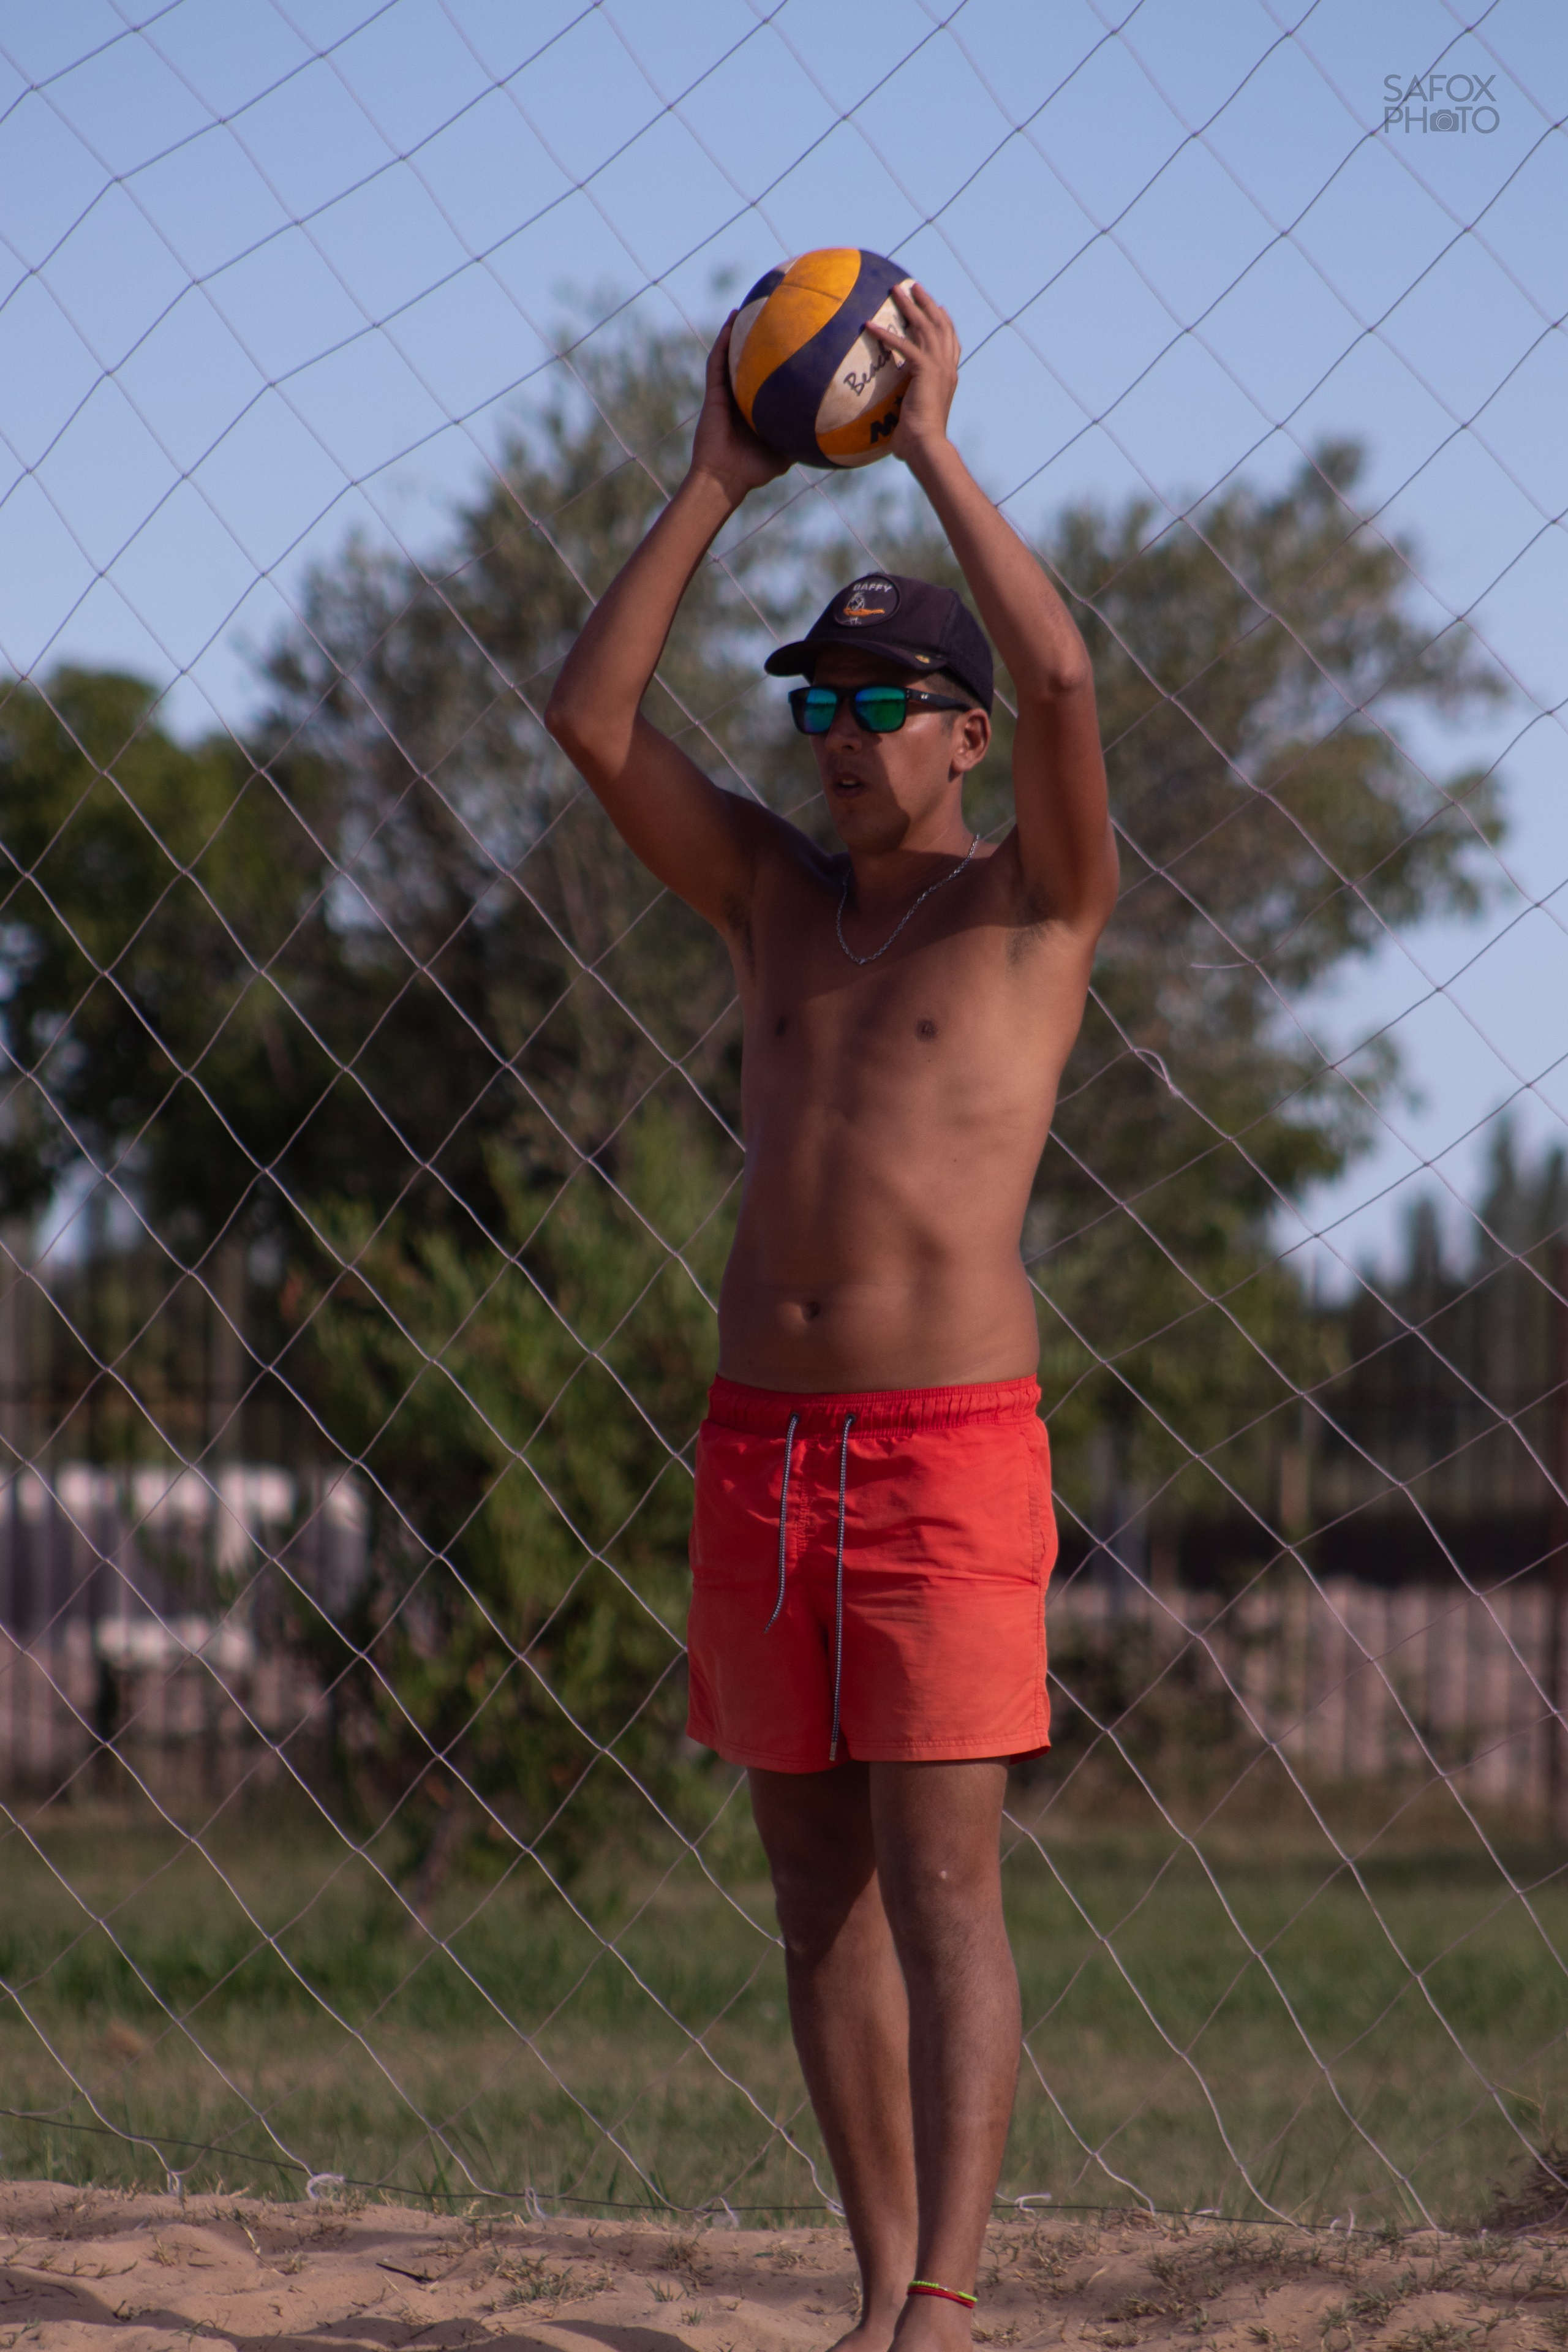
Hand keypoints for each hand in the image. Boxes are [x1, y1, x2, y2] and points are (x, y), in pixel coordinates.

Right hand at [688, 314, 789, 505]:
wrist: (726, 478)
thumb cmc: (756, 470)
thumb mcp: (787, 451)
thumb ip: (804, 436)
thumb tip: (833, 426)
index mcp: (756, 406)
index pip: (767, 376)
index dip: (776, 357)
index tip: (792, 336)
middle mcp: (741, 396)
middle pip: (748, 360)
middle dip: (756, 336)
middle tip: (771, 312)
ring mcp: (725, 392)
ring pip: (731, 354)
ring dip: (737, 330)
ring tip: (749, 305)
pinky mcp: (713, 392)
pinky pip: (717, 361)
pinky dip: (723, 340)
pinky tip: (732, 320)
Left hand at [876, 281, 959, 466]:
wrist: (926, 446)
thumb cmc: (917, 441)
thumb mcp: (913, 416)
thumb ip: (905, 405)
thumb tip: (887, 418)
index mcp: (948, 376)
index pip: (950, 342)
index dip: (944, 322)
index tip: (937, 307)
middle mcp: (947, 367)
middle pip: (941, 325)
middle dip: (927, 303)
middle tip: (914, 287)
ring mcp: (939, 367)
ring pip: (926, 326)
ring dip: (910, 306)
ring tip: (896, 290)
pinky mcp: (926, 370)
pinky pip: (903, 344)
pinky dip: (886, 334)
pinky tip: (869, 326)